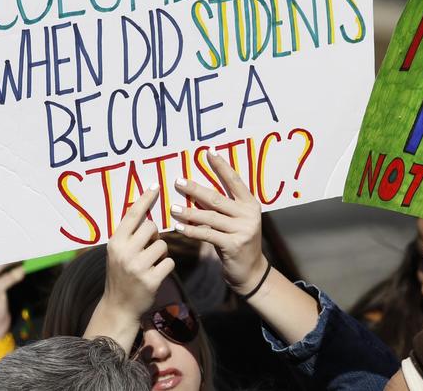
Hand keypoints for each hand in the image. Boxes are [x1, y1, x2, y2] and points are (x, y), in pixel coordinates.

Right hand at [84, 188, 172, 351]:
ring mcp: (137, 267)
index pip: (132, 215)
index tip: (155, 185)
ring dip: (162, 253)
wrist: (118, 308)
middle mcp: (124, 252)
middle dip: (155, 236)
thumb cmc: (120, 275)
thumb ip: (128, 235)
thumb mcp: (117, 253)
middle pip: (152, 228)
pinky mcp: (150, 280)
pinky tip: (156, 275)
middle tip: (149, 248)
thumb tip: (145, 212)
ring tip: (151, 263)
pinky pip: (169, 262)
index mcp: (115, 242)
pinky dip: (166, 267)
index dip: (145, 199)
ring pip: (163, 245)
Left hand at [171, 151, 266, 293]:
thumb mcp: (235, 220)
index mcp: (250, 203)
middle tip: (178, 181)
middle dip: (195, 189)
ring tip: (172, 207)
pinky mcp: (234, 244)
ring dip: (188, 212)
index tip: (208, 152)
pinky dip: (192, 230)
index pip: (234, 180)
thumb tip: (195, 190)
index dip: (221, 166)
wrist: (250, 270)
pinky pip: (207, 234)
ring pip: (209, 217)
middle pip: (216, 198)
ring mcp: (243, 229)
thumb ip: (222, 206)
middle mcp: (248, 214)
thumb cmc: (238, 240)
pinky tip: (179, 226)